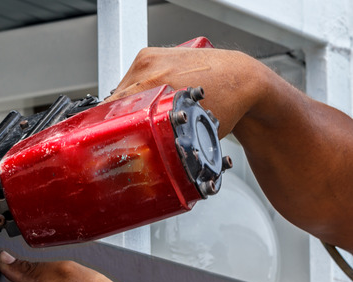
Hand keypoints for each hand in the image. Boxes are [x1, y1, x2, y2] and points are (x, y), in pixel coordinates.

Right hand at [106, 47, 270, 136]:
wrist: (243, 80)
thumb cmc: (228, 103)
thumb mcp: (189, 131)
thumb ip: (160, 139)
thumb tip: (139, 155)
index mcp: (154, 83)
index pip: (114, 109)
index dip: (111, 130)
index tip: (110, 142)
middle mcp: (149, 66)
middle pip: (116, 99)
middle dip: (120, 119)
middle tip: (131, 135)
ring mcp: (150, 57)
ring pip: (123, 89)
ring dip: (128, 105)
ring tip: (145, 118)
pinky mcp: (153, 55)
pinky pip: (132, 78)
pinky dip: (136, 92)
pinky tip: (150, 103)